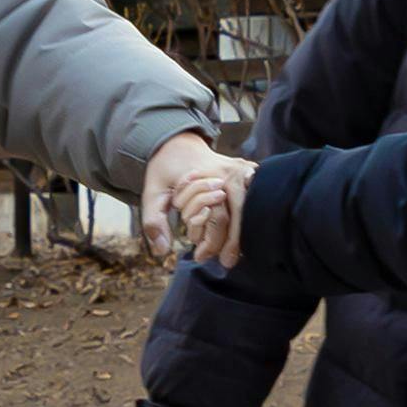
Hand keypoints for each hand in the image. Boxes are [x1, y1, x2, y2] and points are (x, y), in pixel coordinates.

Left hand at [139, 131, 246, 267]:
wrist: (179, 143)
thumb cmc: (165, 170)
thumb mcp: (152, 193)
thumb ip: (154, 221)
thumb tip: (162, 251)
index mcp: (208, 176)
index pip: (216, 215)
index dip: (210, 239)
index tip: (198, 257)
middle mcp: (230, 172)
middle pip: (240, 214)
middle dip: (234, 241)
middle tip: (226, 263)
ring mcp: (243, 171)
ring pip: (251, 208)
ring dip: (244, 232)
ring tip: (235, 254)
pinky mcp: (248, 174)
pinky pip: (254, 200)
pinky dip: (249, 219)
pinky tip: (244, 236)